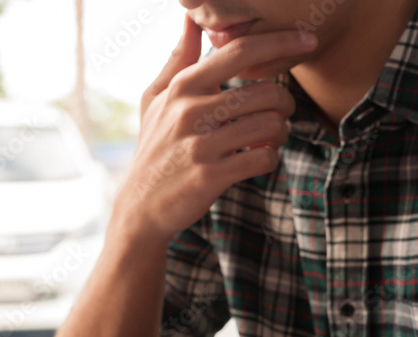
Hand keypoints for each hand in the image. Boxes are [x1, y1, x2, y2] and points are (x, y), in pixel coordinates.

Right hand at [113, 17, 316, 243]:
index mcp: (181, 88)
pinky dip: (269, 159)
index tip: (308, 41)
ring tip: (269, 138)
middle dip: (284, 102)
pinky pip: (262, 159)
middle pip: (266, 92)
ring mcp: (198, 146)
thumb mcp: (155, 100)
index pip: (239, 52)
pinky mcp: (209, 177)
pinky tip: (258, 160)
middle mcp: (188, 113)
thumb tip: (189, 17)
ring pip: (269, 125)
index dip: (280, 43)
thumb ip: (178, 59)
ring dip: (280, 133)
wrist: (139, 207)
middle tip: (279, 113)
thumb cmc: (153, 148)